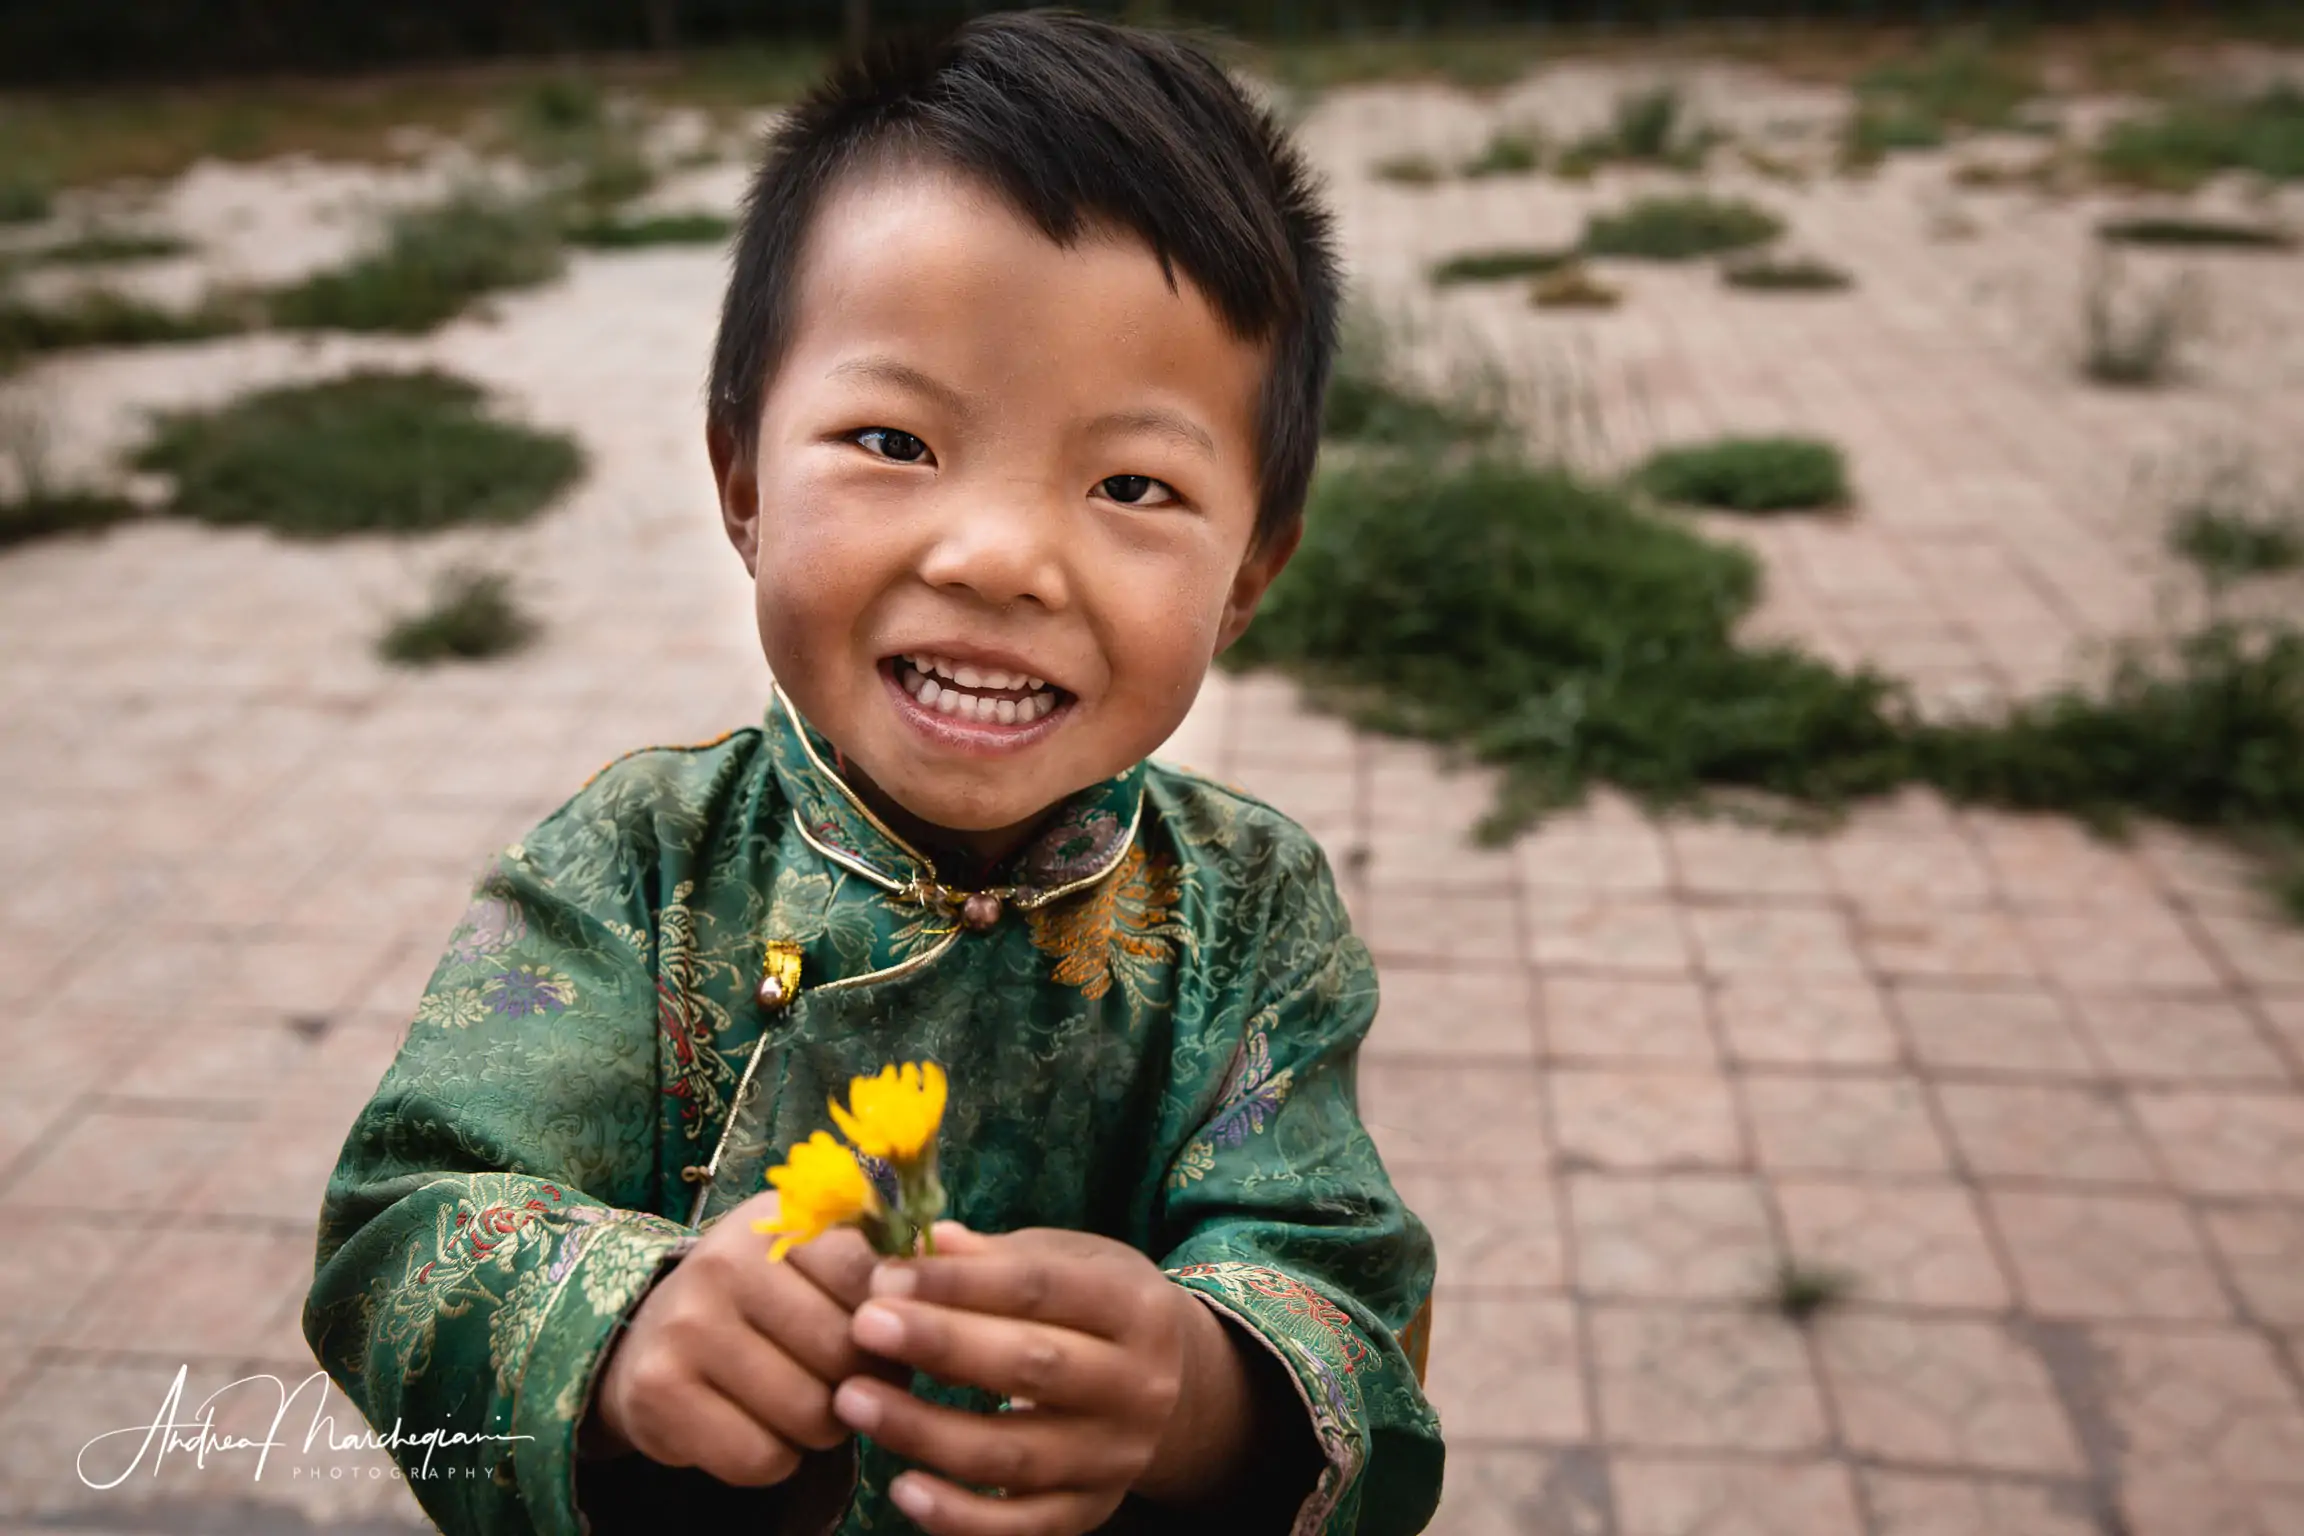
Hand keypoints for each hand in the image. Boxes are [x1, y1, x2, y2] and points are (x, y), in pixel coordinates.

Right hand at [586, 1189, 894, 1485]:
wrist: (645, 1337)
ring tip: (801, 1402)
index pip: (872, 1278)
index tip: (883, 1334)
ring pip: (810, 1413)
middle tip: (841, 1379)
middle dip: (861, 1383)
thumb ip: (888, 1256)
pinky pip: (761, 1457)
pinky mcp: (658, 1392)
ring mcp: (686, 1325)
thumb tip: (957, 1247)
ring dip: (822, 1428)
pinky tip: (756, 1427)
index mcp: (780, 1221)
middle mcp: (726, 1261)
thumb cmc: (764, 1302)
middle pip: (847, 1353)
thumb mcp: (816, 1260)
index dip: (895, 1324)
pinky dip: (774, 1458)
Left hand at [829, 1225, 1251, 1535]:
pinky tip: (902, 1489)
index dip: (960, 1282)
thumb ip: (997, 1256)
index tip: (885, 1277)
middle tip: (862, 1326)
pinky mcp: (1089, 1512)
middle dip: (940, 1345)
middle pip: (1031, 1365)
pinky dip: (959, 1517)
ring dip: (926, 1431)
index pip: (1041, 1288)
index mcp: (1134, 1307)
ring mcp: (1115, 1457)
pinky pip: (1020, 1527)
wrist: (1177, 1391)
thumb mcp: (1069, 1263)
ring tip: (853, 1400)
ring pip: (1015, 1453)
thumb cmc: (1097, 1310)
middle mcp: (1138, 1385)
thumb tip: (922, 1241)